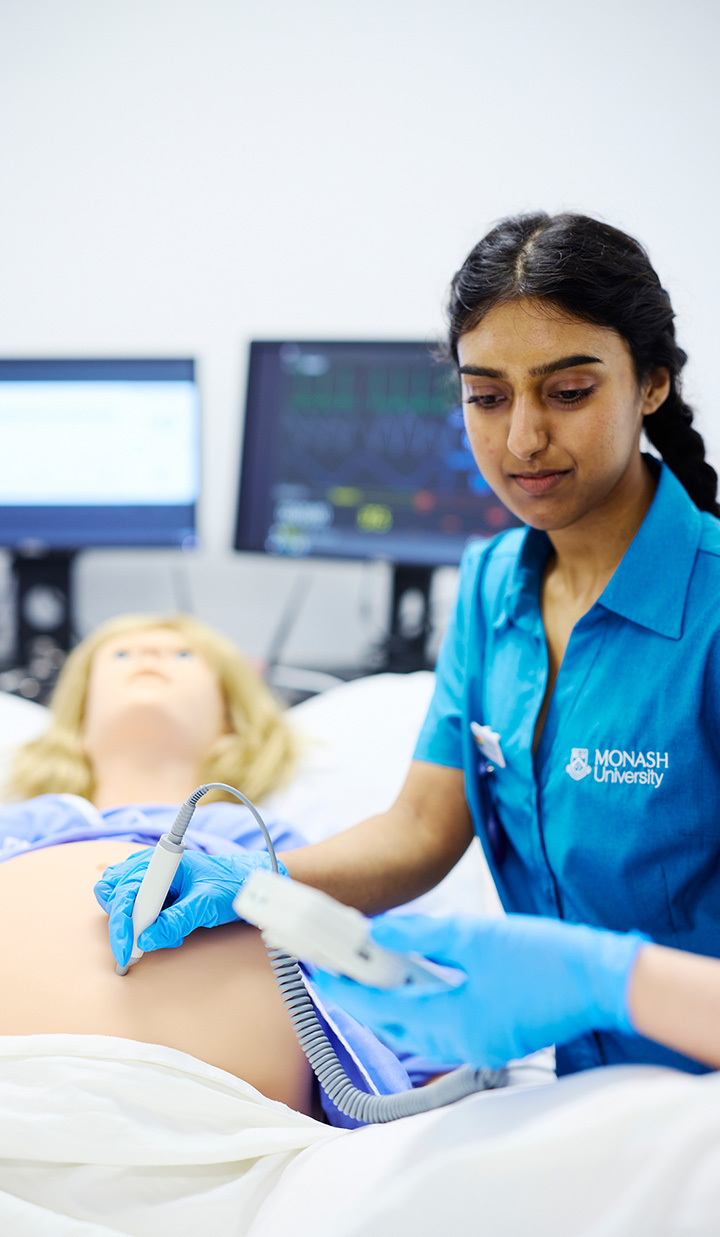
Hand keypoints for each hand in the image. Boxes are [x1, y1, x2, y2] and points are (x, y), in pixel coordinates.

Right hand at [94, 848, 287, 967]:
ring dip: (132, 923)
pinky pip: (132, 908)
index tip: (128, 951)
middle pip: (112, 893)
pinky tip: (166, 929)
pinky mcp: (152, 891)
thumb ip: (177, 921)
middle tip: (144, 942)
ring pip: (118, 901)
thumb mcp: (206, 904)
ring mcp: (148, 878)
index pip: (125, 891)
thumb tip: (146, 940)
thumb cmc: (229, 885)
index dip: (122, 923)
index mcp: (161, 861)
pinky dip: (142, 924)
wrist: (245, 882)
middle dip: (124, 922)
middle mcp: (149, 866)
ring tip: (162, 932)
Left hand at [310, 913, 646, 1067]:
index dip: (347, 989)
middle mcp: (462, 1043)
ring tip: (372, 973)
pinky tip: (419, 984)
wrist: (602, 980)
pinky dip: (423, 1009)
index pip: (382, 1009)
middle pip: (396, 1026)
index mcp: (453, 1019)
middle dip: (365, 1000)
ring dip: (393, 1005)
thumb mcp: (476, 936)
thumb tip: (376, 933)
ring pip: (419, 1031)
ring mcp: (482, 1047)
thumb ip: (421, 936)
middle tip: (340, 969)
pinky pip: (445, 1030)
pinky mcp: (496, 1040)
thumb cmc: (543, 955)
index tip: (320, 972)